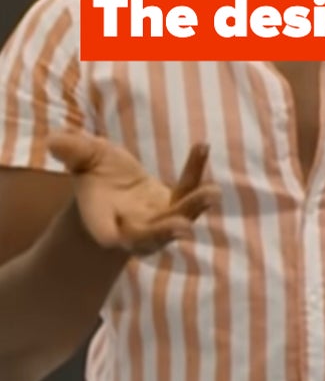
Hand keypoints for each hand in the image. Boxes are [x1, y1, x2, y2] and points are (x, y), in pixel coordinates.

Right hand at [47, 131, 217, 254]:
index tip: (110, 240)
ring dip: (194, 206)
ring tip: (213, 192)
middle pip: (149, 236)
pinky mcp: (176, 205)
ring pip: (177, 217)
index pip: (104, 234)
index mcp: (103, 222)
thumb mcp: (83, 161)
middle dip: (165, 232)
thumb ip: (73, 153)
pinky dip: (195, 170)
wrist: (114, 189)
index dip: (107, 235)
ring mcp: (158, 220)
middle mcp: (133, 228)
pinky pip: (187, 189)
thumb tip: (54, 140)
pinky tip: (201, 146)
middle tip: (183, 227)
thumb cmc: (94, 176)